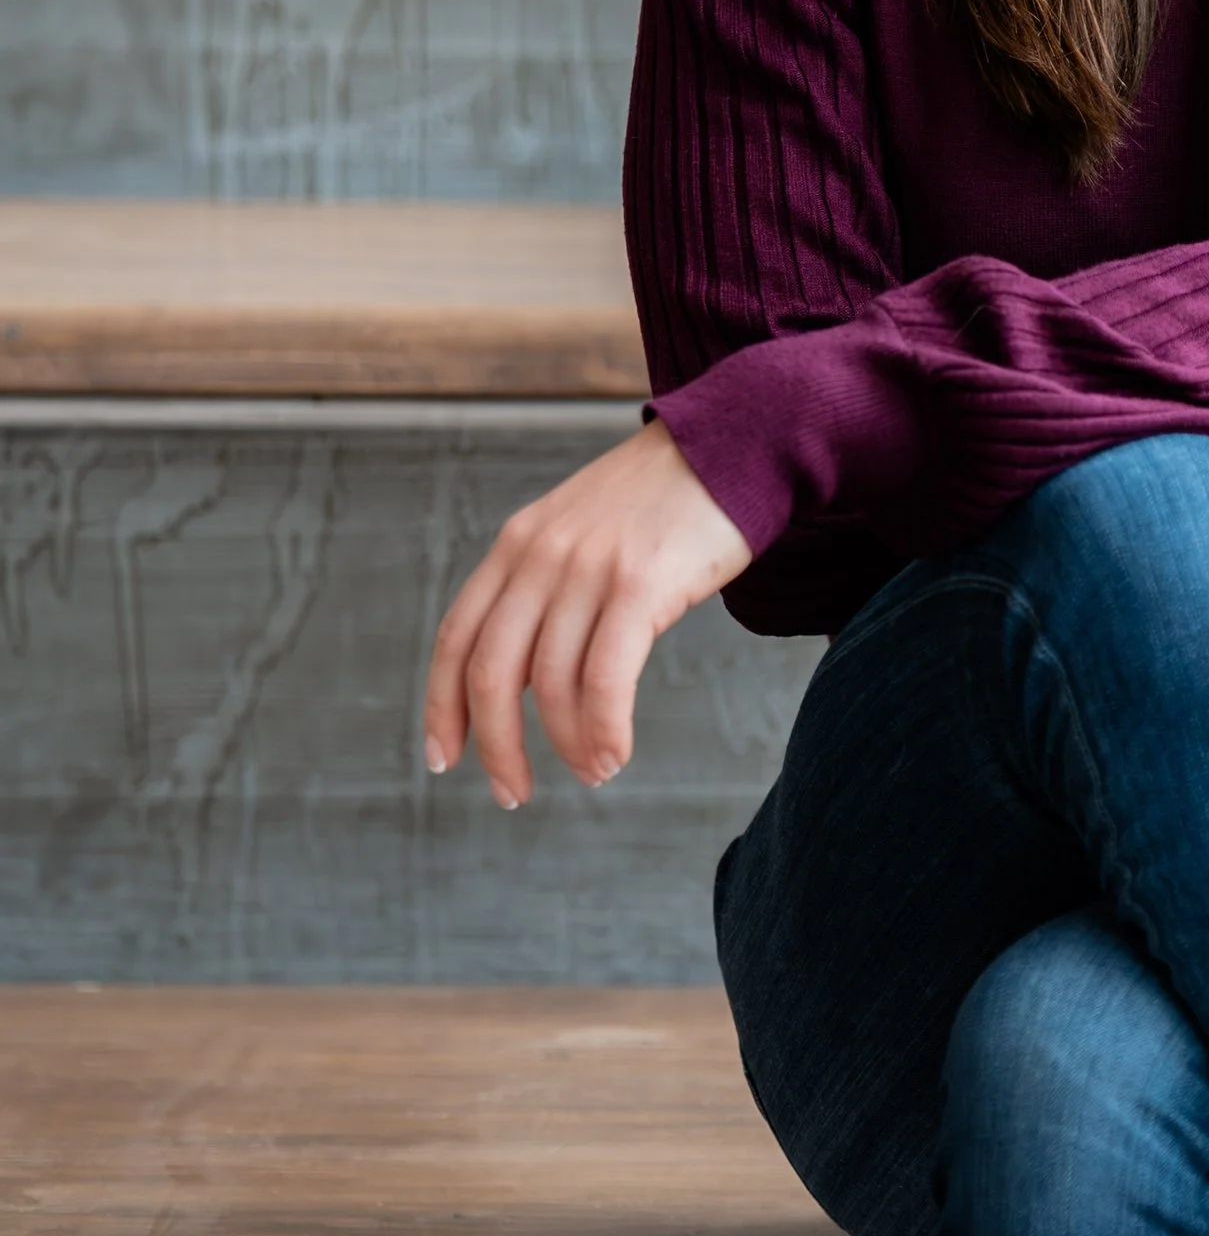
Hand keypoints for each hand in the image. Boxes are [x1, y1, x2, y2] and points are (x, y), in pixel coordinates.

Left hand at [422, 417, 753, 808]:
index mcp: (518, 543)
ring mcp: (589, 568)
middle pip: (491, 671)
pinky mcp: (641, 584)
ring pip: (550, 684)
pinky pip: (606, 678)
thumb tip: (534, 677)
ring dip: (567, 745)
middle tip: (515, 792)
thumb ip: (550, 586)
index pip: (457, 637)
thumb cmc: (669, 500)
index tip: (446, 758)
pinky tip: (614, 755)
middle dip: (496, 745)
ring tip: (592, 773)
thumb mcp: (585, 530)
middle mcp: (541, 555)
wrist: (737, 442)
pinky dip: (603, 730)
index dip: (442, 707)